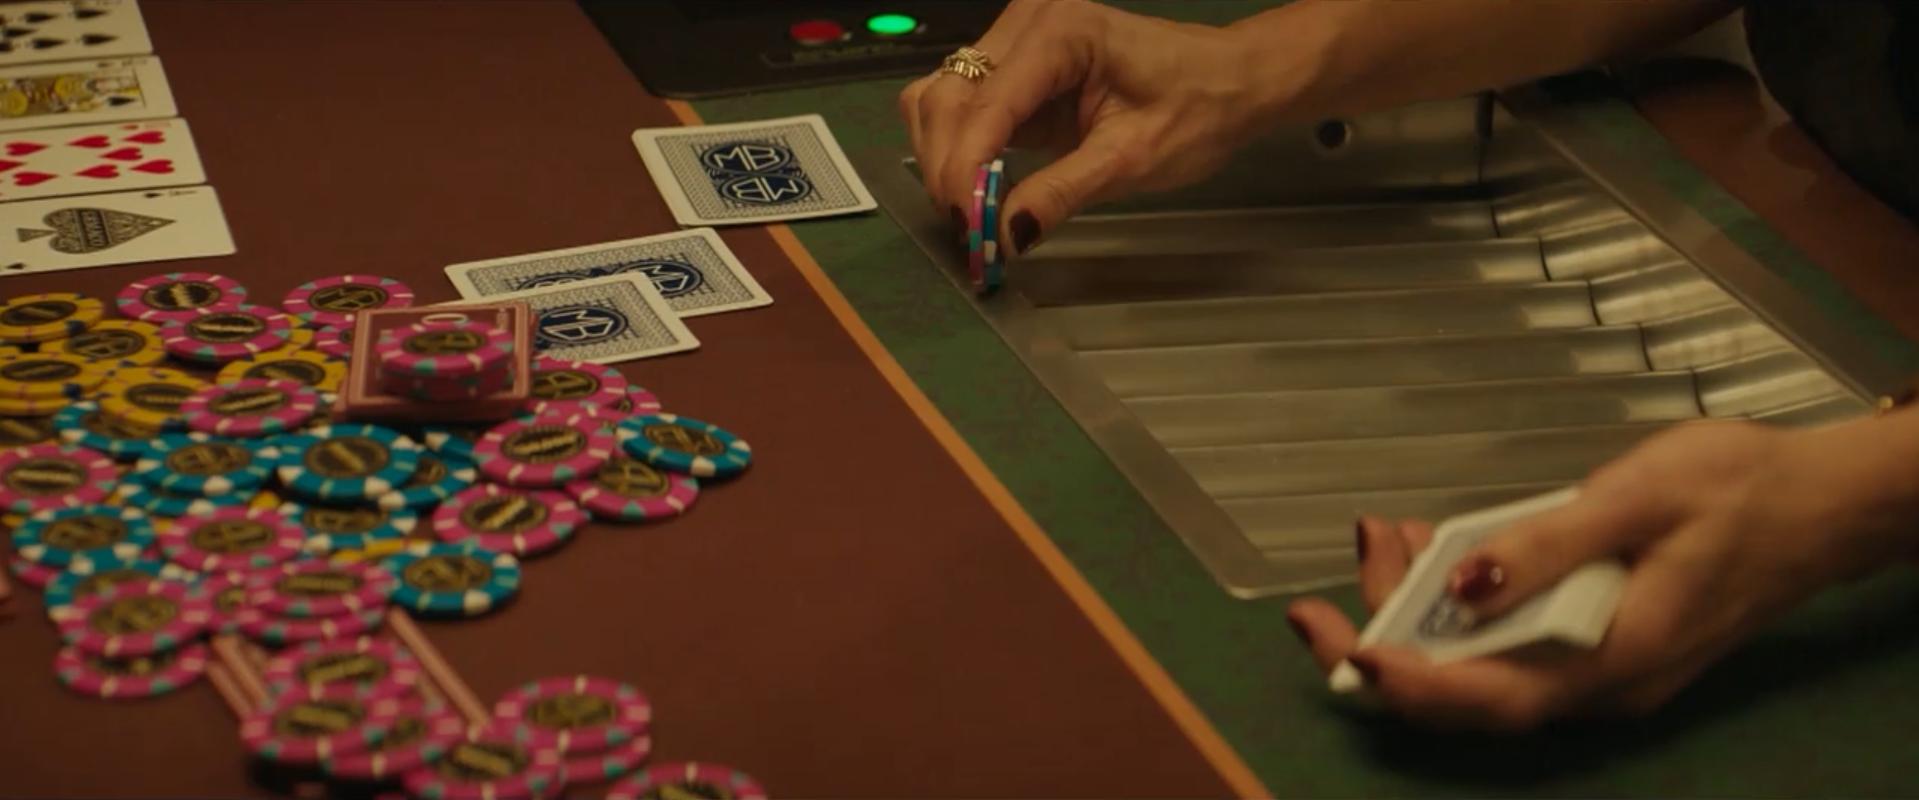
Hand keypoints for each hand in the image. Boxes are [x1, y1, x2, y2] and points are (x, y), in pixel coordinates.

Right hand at [898, 0, 1282, 254]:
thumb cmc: (1198, 108)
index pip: (987, 103)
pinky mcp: (1015, 70)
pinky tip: (980, 189)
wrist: (1230, 82)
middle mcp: (1027, 24)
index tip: (968, 225)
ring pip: (941, 100)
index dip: (965, 168)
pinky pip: (962, 107)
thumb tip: (1004, 234)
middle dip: (948, 167)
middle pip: (947, 95)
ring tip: (974, 214)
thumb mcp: (1133, 159)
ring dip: (945, 160)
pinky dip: (960, 151)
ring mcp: (1016, 43)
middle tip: (969, 229)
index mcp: (1062, 33)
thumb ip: (1062, 192)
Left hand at [1287, 417, 1918, 730]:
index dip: (1408, 685)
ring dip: (1420, 611)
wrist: (1821, 503)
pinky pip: (1510, 640)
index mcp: (1611, 661)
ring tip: (1383, 536)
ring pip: (1483, 663)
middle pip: (1469, 690)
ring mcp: (1597, 667)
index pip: (1488, 700)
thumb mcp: (1638, 498)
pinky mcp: (1595, 642)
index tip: (1347, 645)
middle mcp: (1597, 683)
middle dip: (1388, 640)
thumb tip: (1462, 585)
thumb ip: (1548, 544)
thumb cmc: (1738, 491)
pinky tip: (1435, 545)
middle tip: (1331, 583)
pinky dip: (1462, 601)